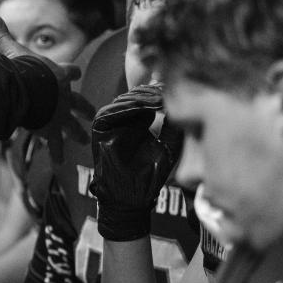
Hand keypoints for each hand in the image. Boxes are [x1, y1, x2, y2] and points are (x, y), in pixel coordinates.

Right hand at [0, 15, 89, 166]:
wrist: (29, 89)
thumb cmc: (22, 67)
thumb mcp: (12, 48)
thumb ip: (2, 35)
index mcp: (58, 75)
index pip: (69, 71)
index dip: (71, 71)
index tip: (75, 72)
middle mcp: (64, 96)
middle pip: (78, 102)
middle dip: (85, 108)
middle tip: (93, 114)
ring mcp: (60, 114)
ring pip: (72, 126)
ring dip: (77, 133)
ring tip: (83, 141)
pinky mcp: (51, 129)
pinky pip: (55, 143)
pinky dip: (56, 152)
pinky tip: (60, 162)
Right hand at [89, 84, 183, 241]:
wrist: (128, 196)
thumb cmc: (149, 175)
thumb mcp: (167, 146)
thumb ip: (173, 127)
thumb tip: (182, 104)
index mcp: (137, 121)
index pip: (150, 100)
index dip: (164, 93)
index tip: (182, 90)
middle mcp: (121, 118)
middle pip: (138, 95)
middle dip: (155, 91)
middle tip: (172, 86)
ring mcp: (109, 120)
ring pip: (128, 99)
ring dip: (145, 95)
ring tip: (163, 93)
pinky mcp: (100, 125)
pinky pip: (114, 110)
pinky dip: (130, 105)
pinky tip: (148, 103)